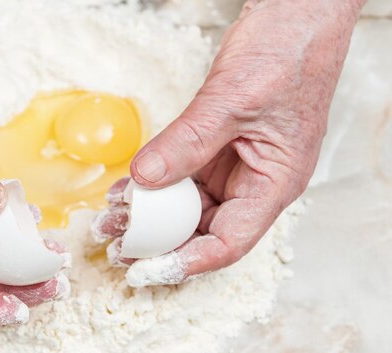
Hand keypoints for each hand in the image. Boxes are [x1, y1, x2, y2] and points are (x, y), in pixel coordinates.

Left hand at [93, 0, 364, 286]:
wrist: (296, 16)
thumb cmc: (288, 53)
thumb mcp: (233, 100)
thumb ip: (187, 142)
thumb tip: (145, 180)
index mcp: (275, 183)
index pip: (228, 243)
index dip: (185, 263)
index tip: (145, 270)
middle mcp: (255, 182)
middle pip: (204, 230)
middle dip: (159, 242)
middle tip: (116, 244)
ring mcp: (236, 166)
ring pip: (189, 206)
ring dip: (152, 215)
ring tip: (113, 219)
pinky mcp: (218, 149)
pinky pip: (183, 177)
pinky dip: (155, 185)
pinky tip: (127, 189)